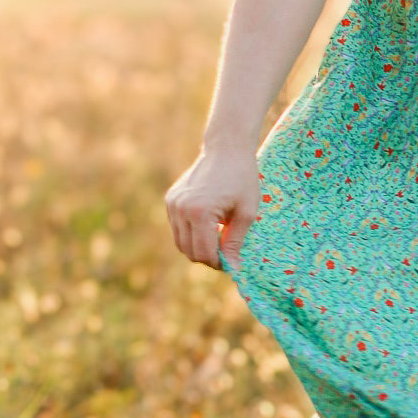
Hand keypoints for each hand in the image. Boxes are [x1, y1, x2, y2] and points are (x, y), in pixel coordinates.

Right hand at [165, 144, 261, 269]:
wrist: (227, 149)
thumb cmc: (242, 179)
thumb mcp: (246, 212)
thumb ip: (235, 242)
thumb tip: (232, 269)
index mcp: (199, 213)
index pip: (203, 253)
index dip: (218, 263)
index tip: (232, 262)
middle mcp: (180, 209)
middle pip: (189, 251)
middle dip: (207, 257)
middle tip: (226, 253)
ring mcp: (172, 204)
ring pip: (180, 242)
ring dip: (198, 246)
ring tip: (218, 238)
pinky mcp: (170, 200)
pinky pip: (178, 228)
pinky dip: (191, 233)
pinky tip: (209, 224)